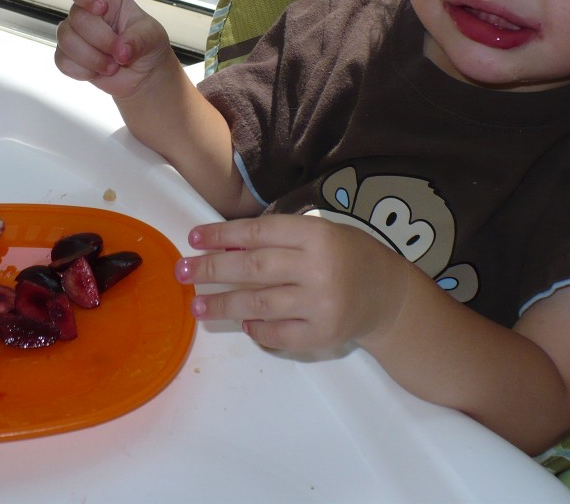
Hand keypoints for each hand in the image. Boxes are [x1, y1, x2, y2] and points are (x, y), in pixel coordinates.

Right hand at [54, 0, 172, 97]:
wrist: (144, 75)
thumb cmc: (148, 46)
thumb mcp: (152, 36)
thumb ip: (138, 39)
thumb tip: (121, 52)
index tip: (101, 8)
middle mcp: (86, 12)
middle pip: (77, 17)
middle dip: (102, 40)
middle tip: (121, 54)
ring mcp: (75, 35)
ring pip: (66, 40)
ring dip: (93, 58)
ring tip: (113, 67)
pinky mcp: (68, 57)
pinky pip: (63, 62)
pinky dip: (83, 71)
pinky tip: (99, 73)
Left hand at [176, 214, 410, 351]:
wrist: (388, 295)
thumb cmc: (346, 256)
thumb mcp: (318, 234)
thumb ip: (277, 240)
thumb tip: (223, 249)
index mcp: (316, 235)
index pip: (258, 234)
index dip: (221, 236)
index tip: (193, 239)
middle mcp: (318, 268)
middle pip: (252, 268)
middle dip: (211, 270)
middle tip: (182, 271)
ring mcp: (321, 305)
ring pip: (258, 304)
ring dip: (222, 305)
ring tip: (196, 305)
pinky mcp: (322, 335)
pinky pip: (276, 333)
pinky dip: (255, 329)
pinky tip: (241, 322)